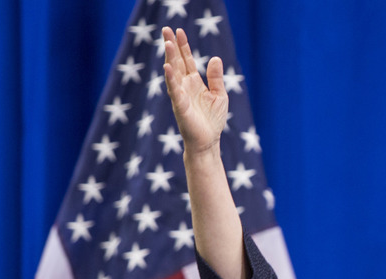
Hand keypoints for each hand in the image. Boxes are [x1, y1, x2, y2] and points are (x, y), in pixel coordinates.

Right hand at [162, 26, 227, 154]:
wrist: (208, 141)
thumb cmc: (212, 119)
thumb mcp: (219, 95)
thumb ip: (216, 78)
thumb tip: (215, 58)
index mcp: (194, 83)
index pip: (186, 60)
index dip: (183, 46)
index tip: (179, 31)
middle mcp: (185, 86)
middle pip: (177, 62)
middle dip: (172, 46)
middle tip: (166, 29)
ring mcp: (181, 95)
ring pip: (173, 73)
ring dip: (170, 58)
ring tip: (167, 43)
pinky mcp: (180, 106)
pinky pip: (174, 90)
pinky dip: (171, 79)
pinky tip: (167, 67)